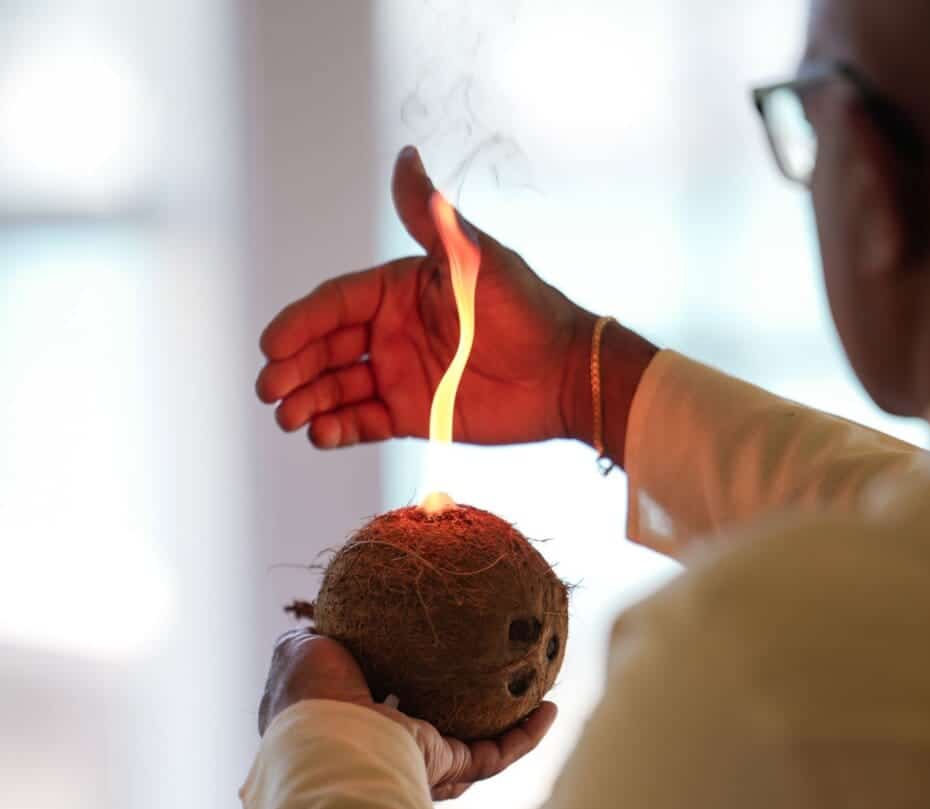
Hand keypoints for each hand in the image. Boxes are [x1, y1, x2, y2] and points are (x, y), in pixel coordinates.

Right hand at [255, 146, 592, 450]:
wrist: (566, 373)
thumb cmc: (525, 308)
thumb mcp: (475, 258)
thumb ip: (430, 218)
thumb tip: (405, 157)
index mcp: (397, 288)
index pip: (335, 304)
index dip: (301, 324)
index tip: (273, 344)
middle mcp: (391, 330)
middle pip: (326, 348)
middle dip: (294, 367)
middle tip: (269, 389)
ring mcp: (399, 374)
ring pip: (337, 388)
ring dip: (308, 401)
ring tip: (288, 418)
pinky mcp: (412, 415)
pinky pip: (363, 422)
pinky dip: (339, 428)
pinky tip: (320, 434)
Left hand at [258, 630, 557, 801]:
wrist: (323, 739)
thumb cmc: (308, 697)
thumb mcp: (302, 649)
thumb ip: (316, 635)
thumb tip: (325, 620)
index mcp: (355, 727)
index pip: (386, 710)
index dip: (408, 688)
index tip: (429, 660)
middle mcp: (390, 751)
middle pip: (438, 735)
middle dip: (466, 717)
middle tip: (491, 682)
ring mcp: (421, 765)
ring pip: (476, 750)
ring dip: (509, 728)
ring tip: (537, 697)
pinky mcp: (446, 769)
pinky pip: (496, 755)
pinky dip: (525, 736)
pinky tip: (550, 709)